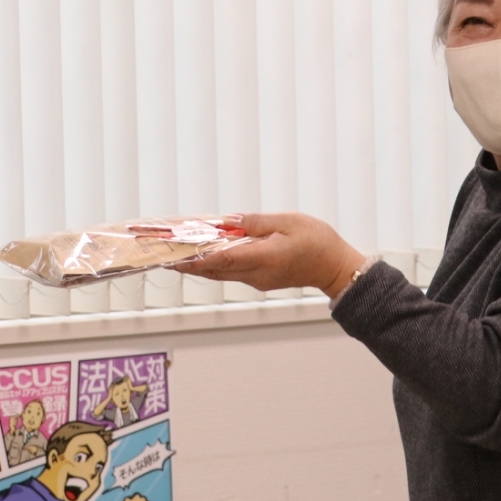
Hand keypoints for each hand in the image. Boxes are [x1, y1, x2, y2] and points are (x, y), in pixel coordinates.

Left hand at [184, 213, 366, 300]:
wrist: (335, 266)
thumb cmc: (317, 242)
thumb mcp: (288, 222)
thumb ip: (257, 222)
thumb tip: (231, 221)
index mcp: (263, 258)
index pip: (221, 259)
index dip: (195, 257)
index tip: (174, 256)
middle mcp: (256, 274)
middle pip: (215, 269)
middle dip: (189, 262)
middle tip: (165, 254)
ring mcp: (257, 280)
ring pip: (221, 272)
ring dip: (200, 263)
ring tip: (178, 252)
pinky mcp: (260, 279)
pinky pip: (232, 272)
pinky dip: (216, 262)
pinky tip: (207, 251)